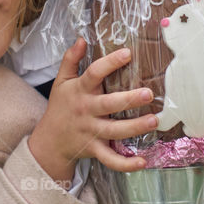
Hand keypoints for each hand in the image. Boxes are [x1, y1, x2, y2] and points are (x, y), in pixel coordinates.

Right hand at [28, 37, 157, 184]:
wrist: (49, 141)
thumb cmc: (60, 107)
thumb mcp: (61, 81)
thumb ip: (70, 59)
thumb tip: (82, 39)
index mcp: (80, 91)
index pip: (94, 73)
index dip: (110, 62)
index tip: (128, 53)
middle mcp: (87, 111)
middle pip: (109, 105)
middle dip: (129, 100)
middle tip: (148, 94)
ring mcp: (91, 132)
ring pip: (114, 131)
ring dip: (135, 127)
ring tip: (154, 121)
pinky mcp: (95, 149)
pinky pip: (111, 159)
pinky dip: (126, 164)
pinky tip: (143, 161)